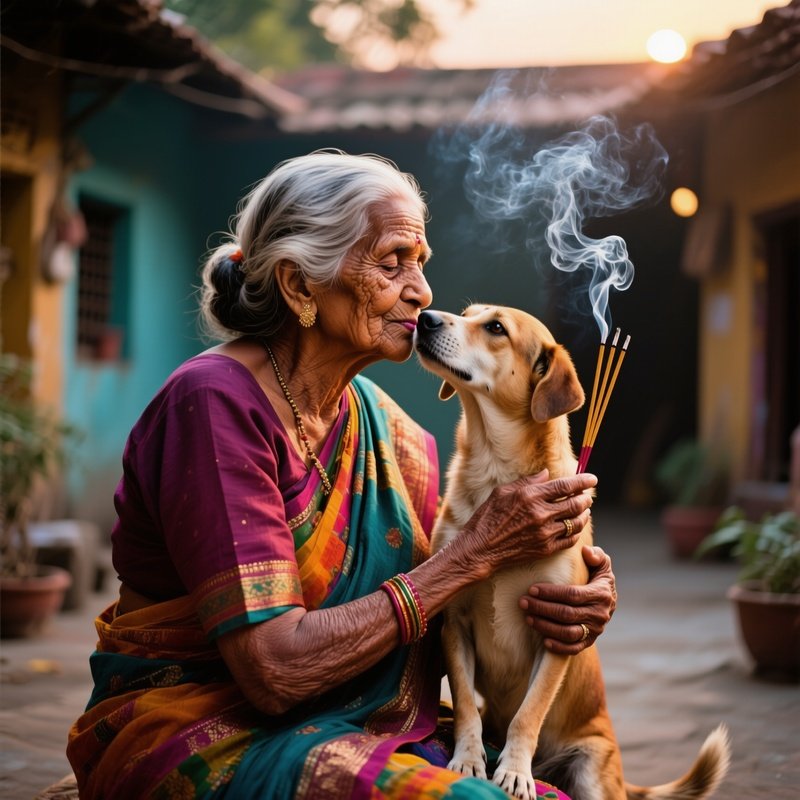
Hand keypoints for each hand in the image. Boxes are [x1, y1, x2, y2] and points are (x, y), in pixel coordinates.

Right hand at [463, 470, 596, 572]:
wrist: (481, 548)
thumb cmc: (488, 517)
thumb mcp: (502, 492)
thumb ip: (527, 482)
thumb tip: (547, 474)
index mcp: (530, 496)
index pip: (565, 486)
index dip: (582, 481)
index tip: (592, 478)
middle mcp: (540, 514)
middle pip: (575, 504)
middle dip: (586, 498)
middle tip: (587, 496)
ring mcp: (545, 533)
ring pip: (576, 522)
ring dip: (584, 515)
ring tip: (585, 510)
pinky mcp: (545, 549)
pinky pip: (570, 540)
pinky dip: (576, 532)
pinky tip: (575, 527)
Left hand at [518, 545, 616, 654]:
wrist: (609, 601)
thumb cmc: (597, 577)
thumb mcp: (601, 563)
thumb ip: (596, 555)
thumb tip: (585, 552)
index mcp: (601, 594)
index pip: (572, 595)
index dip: (551, 593)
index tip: (531, 589)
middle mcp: (599, 614)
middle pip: (566, 614)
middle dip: (542, 608)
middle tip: (522, 602)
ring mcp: (595, 630)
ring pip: (568, 633)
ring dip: (546, 626)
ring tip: (528, 617)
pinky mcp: (590, 641)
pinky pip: (574, 648)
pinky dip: (559, 647)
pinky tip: (544, 641)